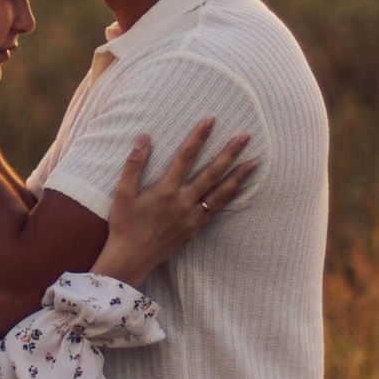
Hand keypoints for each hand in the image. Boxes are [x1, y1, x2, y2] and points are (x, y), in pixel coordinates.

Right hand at [93, 120, 255, 283]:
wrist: (131, 259)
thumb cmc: (124, 225)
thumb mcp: (123, 193)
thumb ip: (134, 164)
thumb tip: (144, 137)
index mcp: (165, 190)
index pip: (186, 157)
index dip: (198, 137)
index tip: (211, 120)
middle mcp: (183, 202)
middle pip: (211, 173)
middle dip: (229, 153)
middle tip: (245, 137)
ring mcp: (192, 217)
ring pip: (221, 193)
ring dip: (238, 176)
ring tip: (255, 161)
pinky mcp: (196, 228)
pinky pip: (218, 209)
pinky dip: (231, 196)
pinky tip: (240, 187)